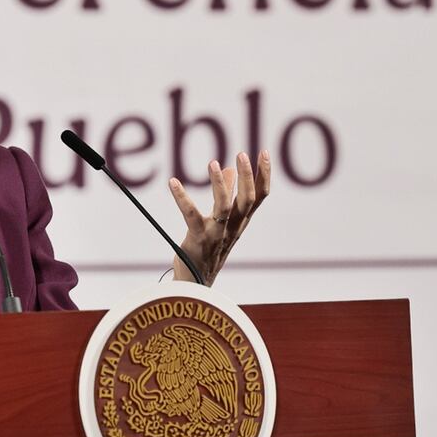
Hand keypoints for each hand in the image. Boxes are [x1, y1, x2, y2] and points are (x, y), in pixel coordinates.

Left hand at [167, 150, 269, 285]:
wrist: (196, 283)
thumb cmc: (208, 249)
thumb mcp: (222, 221)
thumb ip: (228, 194)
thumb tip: (230, 169)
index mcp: (241, 222)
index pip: (260, 197)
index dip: (264, 175)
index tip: (263, 153)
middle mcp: (234, 228)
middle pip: (248, 200)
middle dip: (248, 176)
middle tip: (242, 154)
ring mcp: (217, 234)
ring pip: (225, 206)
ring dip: (220, 184)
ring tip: (213, 163)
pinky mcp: (198, 238)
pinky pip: (191, 215)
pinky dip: (182, 198)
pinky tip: (172, 182)